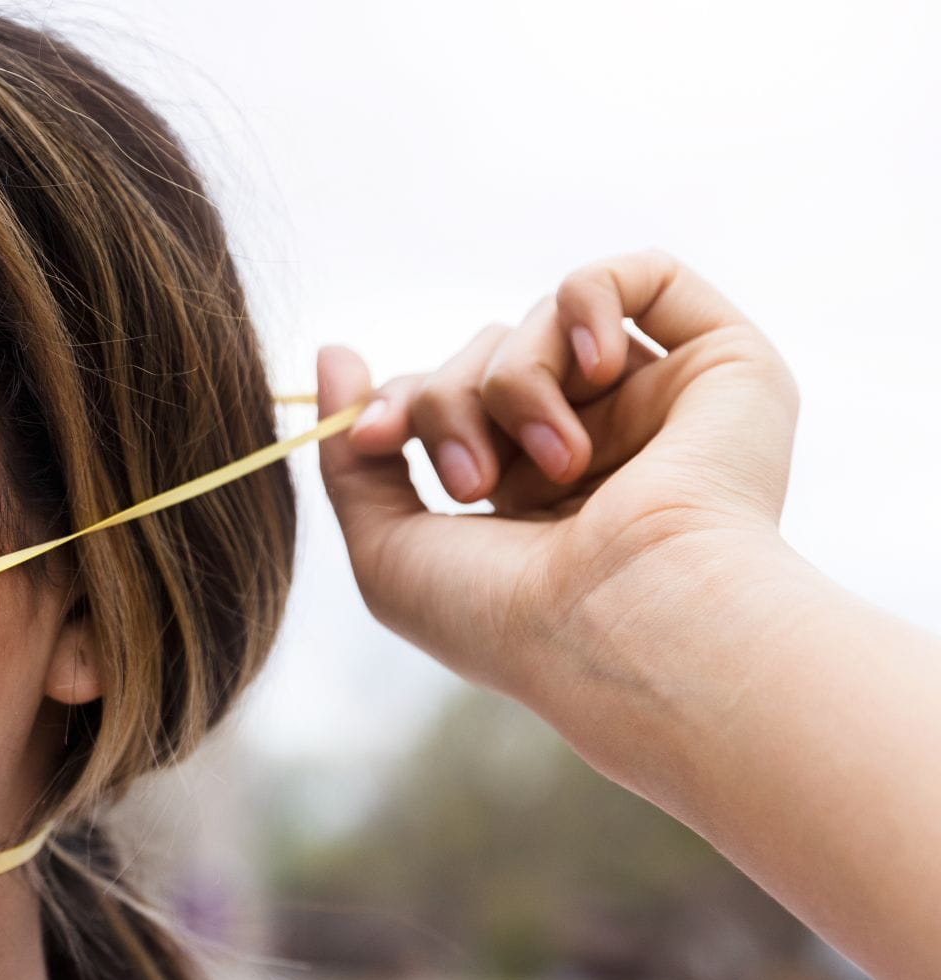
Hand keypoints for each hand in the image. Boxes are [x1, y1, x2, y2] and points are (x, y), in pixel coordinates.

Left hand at [316, 248, 801, 704]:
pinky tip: (593, 368)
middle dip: (449, 402)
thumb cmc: (509, 616)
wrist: (627, 625)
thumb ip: (353, 461)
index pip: (445, 400)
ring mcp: (659, 405)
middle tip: (471, 482)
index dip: (398, 404)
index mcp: (528, 496)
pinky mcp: (723, 366)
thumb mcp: (389, 553)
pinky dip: (589, 302)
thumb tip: (334, 355)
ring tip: (554, 462)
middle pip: (483, 358)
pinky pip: (641, 275)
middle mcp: (597, 446)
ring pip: (543, 325)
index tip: (372, 437)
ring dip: (516, 381)